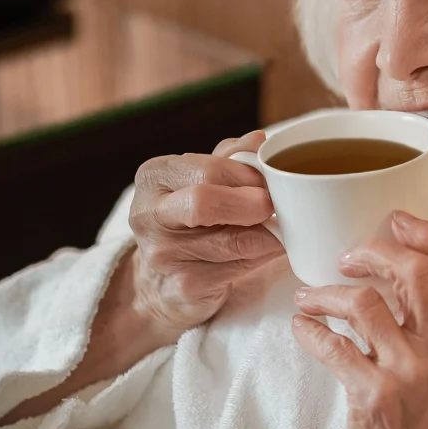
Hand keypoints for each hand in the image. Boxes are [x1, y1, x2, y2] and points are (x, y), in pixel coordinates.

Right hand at [127, 131, 284, 336]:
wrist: (161, 278)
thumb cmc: (189, 216)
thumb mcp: (202, 177)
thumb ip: (230, 157)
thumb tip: (258, 141)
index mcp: (154, 176)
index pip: (206, 171)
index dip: (246, 176)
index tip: (268, 181)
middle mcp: (149, 216)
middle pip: (204, 204)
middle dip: (251, 204)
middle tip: (273, 206)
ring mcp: (163, 255)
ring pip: (231, 242)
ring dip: (266, 233)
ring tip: (278, 226)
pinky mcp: (183, 287)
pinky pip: (237, 269)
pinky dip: (261, 257)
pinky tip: (265, 249)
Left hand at [292, 211, 427, 428]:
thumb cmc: (425, 427)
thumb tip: (401, 273)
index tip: (399, 219)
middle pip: (417, 273)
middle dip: (377, 250)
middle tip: (349, 255)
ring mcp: (410, 374)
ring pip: (365, 303)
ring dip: (326, 293)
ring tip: (309, 297)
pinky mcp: (374, 396)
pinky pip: (333, 345)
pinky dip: (309, 330)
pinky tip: (302, 329)